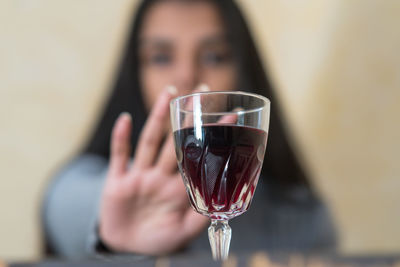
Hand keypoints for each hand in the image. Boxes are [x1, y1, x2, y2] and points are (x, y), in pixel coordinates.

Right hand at [99, 87, 208, 254]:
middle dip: (188, 116)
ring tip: (168, 93)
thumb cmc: (157, 239)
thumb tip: (223, 206)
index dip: (212, 137)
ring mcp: (139, 176)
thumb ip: (200, 217)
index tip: (230, 115)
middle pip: (176, 140)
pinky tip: (125, 119)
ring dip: (158, 116)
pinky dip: (120, 138)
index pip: (198, 156)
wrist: (126, 249)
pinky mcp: (118, 181)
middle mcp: (161, 176)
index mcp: (178, 187)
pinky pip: (119, 156)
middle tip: (201, 90)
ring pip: (150, 141)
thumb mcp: (183, 232)